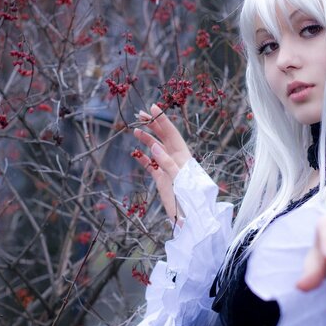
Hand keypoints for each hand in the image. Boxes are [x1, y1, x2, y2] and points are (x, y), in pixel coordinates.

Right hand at [132, 104, 192, 223]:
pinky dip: (143, 158)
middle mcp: (175, 159)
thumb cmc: (189, 198)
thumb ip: (167, 162)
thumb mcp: (179, 178)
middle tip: (140, 114)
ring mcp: (168, 168)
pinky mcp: (162, 179)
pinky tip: (135, 153)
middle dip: (153, 125)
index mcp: (183, 155)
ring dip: (146, 139)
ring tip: (135, 130)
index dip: (162, 120)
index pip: (171, 133)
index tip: (153, 107)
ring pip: (156, 149)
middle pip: (163, 137)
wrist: (190, 218)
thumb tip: (154, 146)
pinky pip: (151, 165)